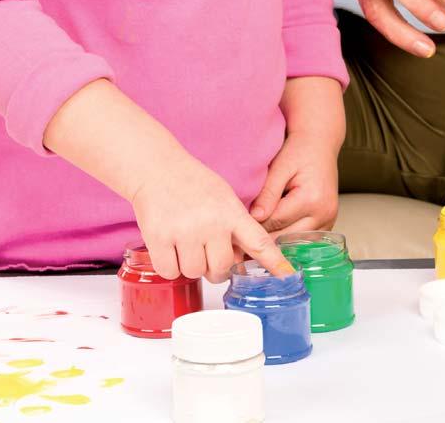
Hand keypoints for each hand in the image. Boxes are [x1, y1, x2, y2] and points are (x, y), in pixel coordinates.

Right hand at [132, 153, 292, 283]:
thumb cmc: (192, 183)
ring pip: (194, 273)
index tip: (288, 276)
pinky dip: (170, 266)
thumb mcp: (223, 197)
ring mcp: (185, 232)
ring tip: (184, 240)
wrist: (157, 167)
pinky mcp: (159, 239)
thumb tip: (240, 260)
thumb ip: (235, 226)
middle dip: (213, 266)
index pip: (258, 241)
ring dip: (189, 265)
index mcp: (230, 211)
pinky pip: (171, 272)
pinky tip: (169, 246)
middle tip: (204, 247)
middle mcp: (211, 223)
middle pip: (221, 269)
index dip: (274, 262)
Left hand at [249, 131, 339, 234]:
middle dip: (265, 237)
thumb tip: (255, 217)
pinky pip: (305, 240)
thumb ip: (268, 192)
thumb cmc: (300, 149)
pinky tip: (276, 233)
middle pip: (286, 237)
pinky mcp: (328, 223)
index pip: (276, 222)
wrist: (320, 142)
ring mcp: (329, 220)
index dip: (256, 224)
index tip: (239, 226)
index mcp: (312, 198)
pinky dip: (290, 239)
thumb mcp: (280, 166)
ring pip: (296, 244)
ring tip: (258, 238)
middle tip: (244, 237)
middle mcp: (324, 213)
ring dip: (278, 241)